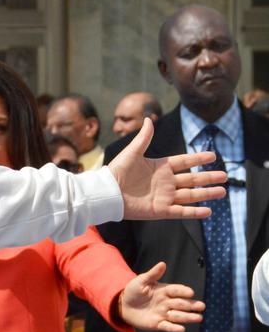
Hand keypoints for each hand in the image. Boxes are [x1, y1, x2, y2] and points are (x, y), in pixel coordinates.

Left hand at [108, 117, 227, 220]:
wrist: (106, 193)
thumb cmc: (116, 172)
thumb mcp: (132, 152)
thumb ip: (144, 138)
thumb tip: (149, 119)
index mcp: (160, 167)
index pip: (184, 161)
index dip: (198, 159)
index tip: (213, 156)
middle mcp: (165, 182)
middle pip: (192, 180)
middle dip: (208, 178)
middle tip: (224, 176)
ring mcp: (164, 197)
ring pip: (190, 195)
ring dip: (206, 194)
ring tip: (222, 191)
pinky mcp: (160, 210)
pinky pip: (180, 211)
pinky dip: (194, 212)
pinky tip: (208, 211)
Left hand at [117, 261, 204, 331]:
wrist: (123, 305)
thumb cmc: (134, 291)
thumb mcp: (141, 281)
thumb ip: (152, 274)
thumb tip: (162, 264)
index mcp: (165, 291)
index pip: (176, 290)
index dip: (183, 291)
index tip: (190, 293)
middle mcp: (167, 302)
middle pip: (181, 304)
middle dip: (191, 305)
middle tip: (201, 306)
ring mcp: (163, 314)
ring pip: (178, 316)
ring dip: (188, 317)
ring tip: (199, 318)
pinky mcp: (157, 324)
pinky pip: (167, 326)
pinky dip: (174, 328)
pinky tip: (182, 329)